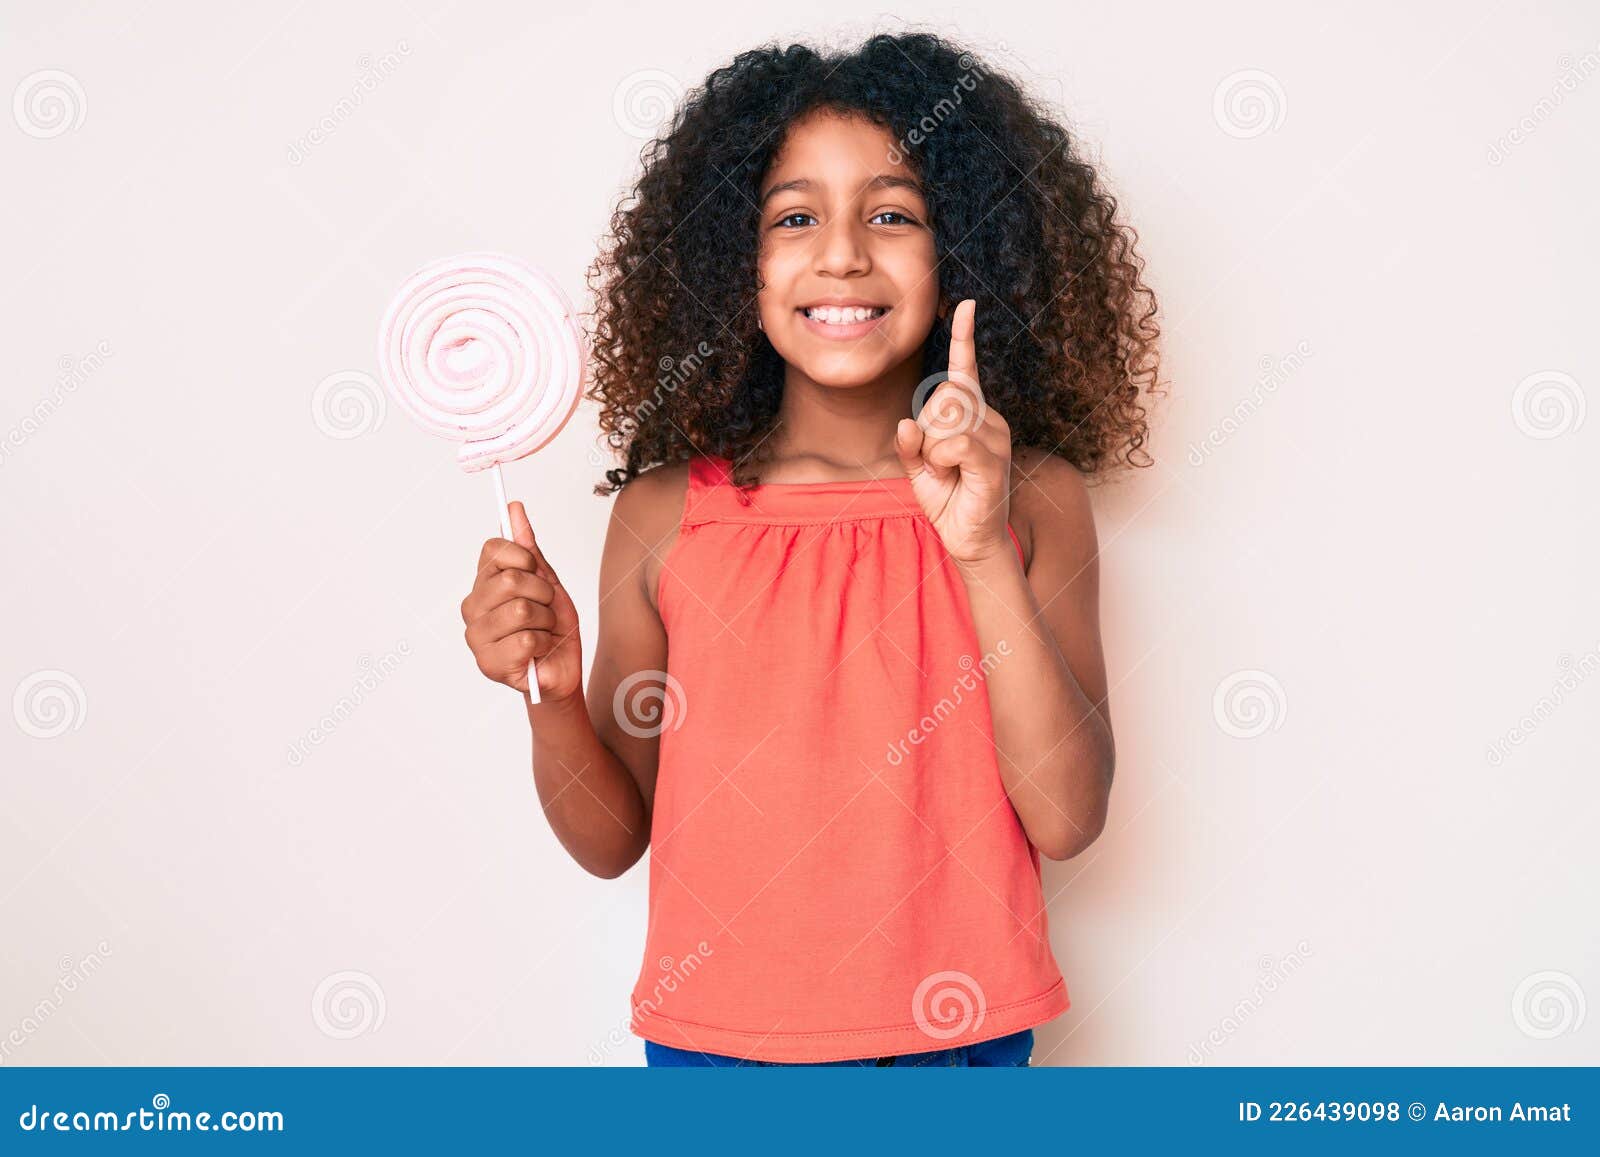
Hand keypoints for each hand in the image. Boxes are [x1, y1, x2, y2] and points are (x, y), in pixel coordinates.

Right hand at [460, 501, 582, 699]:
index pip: (493, 550)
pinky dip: (543, 643)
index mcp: (482, 584)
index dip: (524, 557)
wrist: (563, 669)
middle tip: (545, 609)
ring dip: (546, 621)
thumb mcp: (547, 582)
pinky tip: (538, 651)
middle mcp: (472, 608)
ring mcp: (476, 637)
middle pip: (511, 580)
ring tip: (543, 631)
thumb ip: (529, 548)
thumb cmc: (552, 627)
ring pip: (521, 610)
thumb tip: (514, 508)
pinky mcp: (488, 664)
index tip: (536, 571)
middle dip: (543, 594)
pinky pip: (526, 639)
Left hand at [894, 299, 1013, 567]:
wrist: (969, 540)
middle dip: (925, 429)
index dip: (964, 337)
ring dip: (932, 450)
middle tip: (935, 462)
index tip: (966, 305)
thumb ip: (909, 443)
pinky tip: (951, 475)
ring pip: (944, 419)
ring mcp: (995, 438)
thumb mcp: (918, 468)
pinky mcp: (993, 460)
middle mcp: (989, 419)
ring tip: (946, 474)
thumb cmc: (947, 500)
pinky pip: (955, 442)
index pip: (965, 370)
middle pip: (942, 395)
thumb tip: (905, 422)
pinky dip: (941, 459)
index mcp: (972, 416)